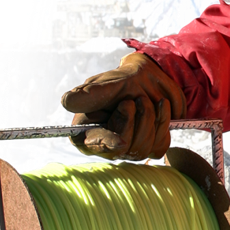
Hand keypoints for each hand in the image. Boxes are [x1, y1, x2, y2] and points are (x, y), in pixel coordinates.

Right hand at [60, 52, 186, 159]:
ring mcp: (130, 150)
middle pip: (125, 149)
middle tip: (133, 99)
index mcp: (87, 132)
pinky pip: (160, 146)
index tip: (120, 141)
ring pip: (143, 149)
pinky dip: (163, 121)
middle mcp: (107, 146)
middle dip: (134, 119)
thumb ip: (88, 95)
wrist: (150, 79)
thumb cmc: (122, 81)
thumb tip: (66, 102)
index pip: (92, 145)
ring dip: (149, 117)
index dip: (106, 144)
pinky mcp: (151, 147)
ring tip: (144, 98)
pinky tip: (160, 106)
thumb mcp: (104, 85)